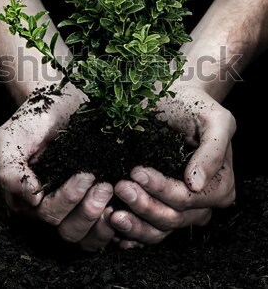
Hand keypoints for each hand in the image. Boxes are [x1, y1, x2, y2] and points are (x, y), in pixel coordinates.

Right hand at [0, 84, 114, 251]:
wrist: (63, 99)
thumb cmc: (36, 117)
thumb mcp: (12, 138)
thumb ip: (11, 170)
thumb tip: (32, 200)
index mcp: (29, 198)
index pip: (47, 214)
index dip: (67, 200)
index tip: (86, 176)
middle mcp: (51, 207)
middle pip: (68, 230)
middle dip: (88, 210)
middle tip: (105, 185)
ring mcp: (76, 206)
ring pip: (87, 236)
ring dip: (103, 221)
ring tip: (115, 190)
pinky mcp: (97, 201)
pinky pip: (106, 229)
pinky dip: (118, 224)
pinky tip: (127, 206)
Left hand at [110, 82, 235, 247]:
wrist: (179, 100)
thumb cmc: (197, 107)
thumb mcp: (216, 120)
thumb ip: (212, 151)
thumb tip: (196, 183)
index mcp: (219, 186)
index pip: (188, 198)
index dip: (162, 189)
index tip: (137, 171)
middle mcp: (201, 203)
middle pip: (172, 217)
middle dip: (144, 204)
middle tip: (120, 186)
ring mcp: (180, 209)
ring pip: (159, 229)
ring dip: (135, 224)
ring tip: (113, 211)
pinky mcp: (161, 207)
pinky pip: (148, 231)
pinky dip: (132, 233)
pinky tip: (115, 228)